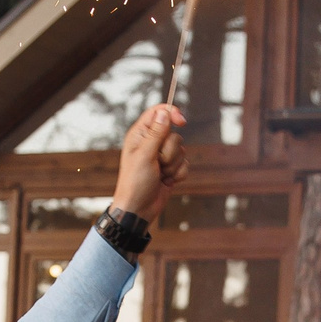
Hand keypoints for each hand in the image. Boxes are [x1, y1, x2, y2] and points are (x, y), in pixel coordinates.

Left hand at [109, 104, 186, 224]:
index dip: (171, 113)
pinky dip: (177, 174)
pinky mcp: (171, 169)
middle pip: (174, 134)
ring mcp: (162, 157)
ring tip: (160, 174)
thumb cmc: (135, 182)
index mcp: (140, 135)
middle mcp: (152, 143)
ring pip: (181, 150)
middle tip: (157, 162)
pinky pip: (185, 164)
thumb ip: (156, 133)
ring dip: (173, 165)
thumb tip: (164, 113)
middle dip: (170, 151)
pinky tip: (166, 181)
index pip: (158, 113)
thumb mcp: (144, 155)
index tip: (181, 121)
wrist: (139, 208)